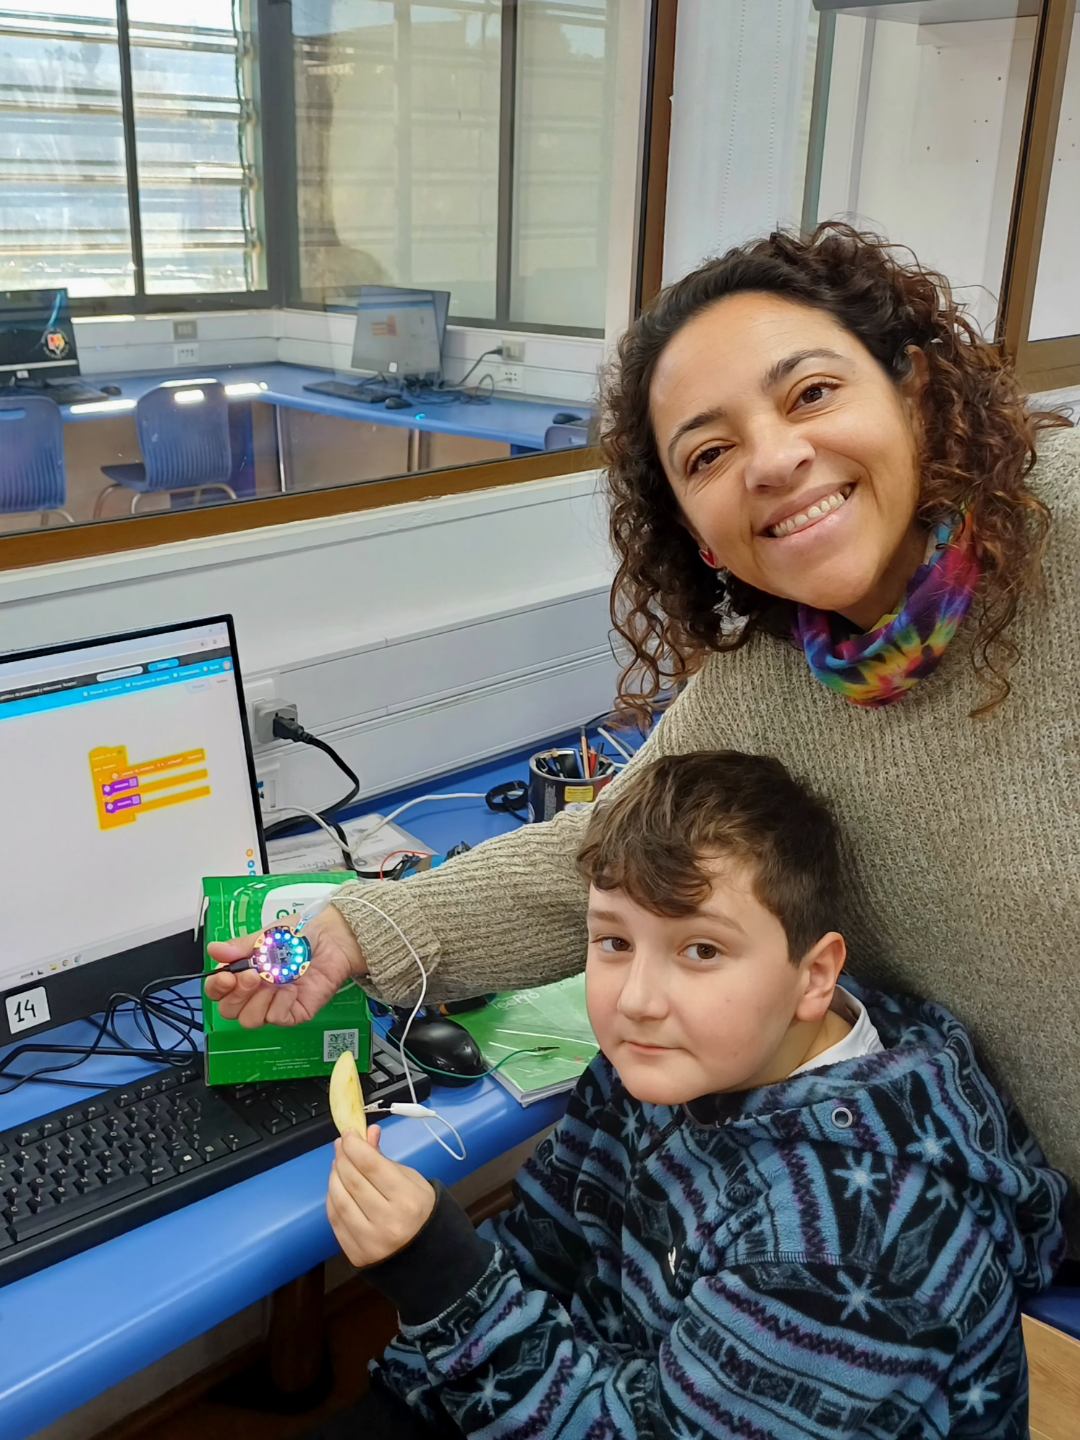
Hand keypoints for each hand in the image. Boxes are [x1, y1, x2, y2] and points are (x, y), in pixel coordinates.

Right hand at [204, 903, 366, 1028]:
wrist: (332, 937)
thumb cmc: (299, 934)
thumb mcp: (265, 937)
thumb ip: (240, 947)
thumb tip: (214, 950)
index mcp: (243, 972)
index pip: (218, 990)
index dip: (217, 988)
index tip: (226, 976)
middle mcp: (255, 992)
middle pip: (230, 1011)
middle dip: (237, 995)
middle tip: (253, 975)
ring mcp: (274, 1004)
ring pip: (250, 1020)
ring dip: (258, 1000)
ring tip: (273, 980)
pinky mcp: (294, 1012)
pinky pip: (277, 1018)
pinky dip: (280, 1003)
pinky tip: (291, 987)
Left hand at [327, 1125, 436, 1268]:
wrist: (426, 1260)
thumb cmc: (422, 1213)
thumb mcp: (412, 1182)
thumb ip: (385, 1160)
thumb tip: (367, 1134)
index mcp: (407, 1200)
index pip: (371, 1166)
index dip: (355, 1146)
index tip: (348, 1134)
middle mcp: (387, 1221)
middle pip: (353, 1181)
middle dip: (343, 1158)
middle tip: (341, 1145)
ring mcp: (369, 1241)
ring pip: (340, 1199)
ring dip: (334, 1176)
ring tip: (338, 1164)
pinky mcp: (355, 1254)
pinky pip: (335, 1219)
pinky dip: (332, 1198)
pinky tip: (336, 1187)